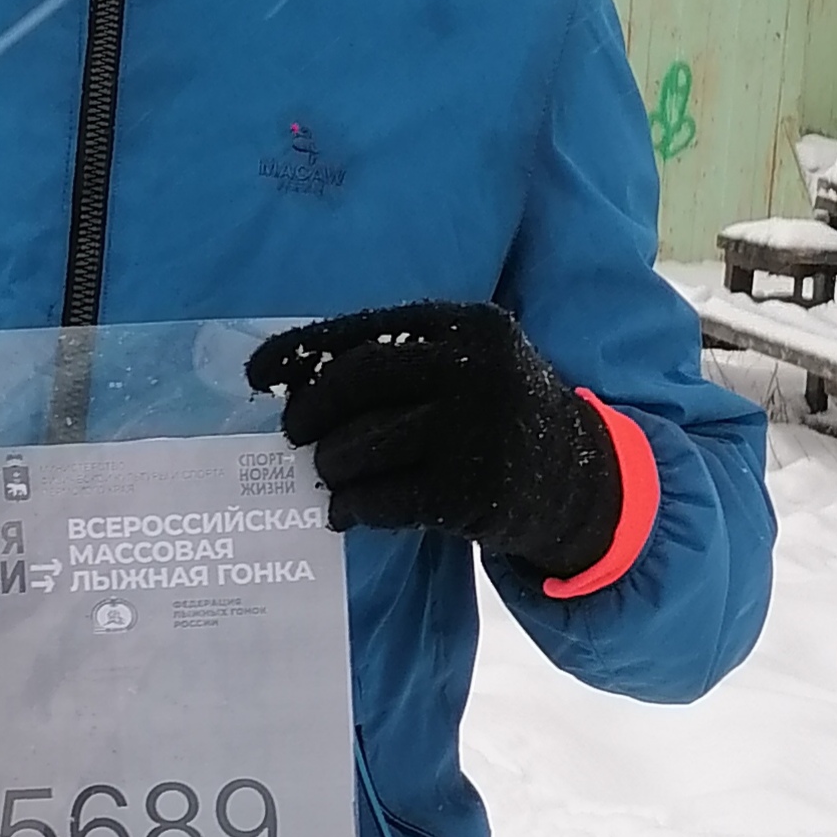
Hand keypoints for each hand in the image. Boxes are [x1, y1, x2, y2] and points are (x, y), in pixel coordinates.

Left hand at [246, 299, 620, 576]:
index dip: (301, 351)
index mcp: (467, 325)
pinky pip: (383, 499)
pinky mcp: (471, 493)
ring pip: (362, 445)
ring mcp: (475, 431)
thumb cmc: (497, 416)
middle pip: (358, 380)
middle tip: (294, 434)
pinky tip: (345, 511)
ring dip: (330, 465)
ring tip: (328, 474)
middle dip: (311, 411)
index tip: (256, 374)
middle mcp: (475, 368)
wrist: (580, 477)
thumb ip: (402, 360)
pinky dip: (352, 507)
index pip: (364, 329)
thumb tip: (294, 380)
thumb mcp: (470, 363)